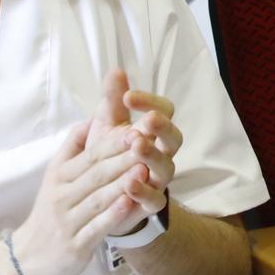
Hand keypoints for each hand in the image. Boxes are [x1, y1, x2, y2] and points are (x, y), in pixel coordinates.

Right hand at [8, 76, 147, 274]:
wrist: (27, 258)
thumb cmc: (49, 212)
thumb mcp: (54, 176)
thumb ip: (72, 148)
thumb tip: (89, 119)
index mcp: (60, 176)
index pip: (90, 156)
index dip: (113, 143)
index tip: (136, 129)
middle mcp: (62, 196)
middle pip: (96, 174)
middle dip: (122, 158)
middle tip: (147, 144)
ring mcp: (68, 221)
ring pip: (98, 199)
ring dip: (121, 184)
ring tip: (144, 170)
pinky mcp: (75, 245)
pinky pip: (95, 227)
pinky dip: (112, 216)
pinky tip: (129, 204)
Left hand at [80, 68, 180, 228]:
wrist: (100, 193)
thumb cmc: (109, 154)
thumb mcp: (107, 124)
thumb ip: (113, 100)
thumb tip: (116, 71)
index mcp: (154, 131)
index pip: (164, 110)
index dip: (150, 101)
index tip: (127, 96)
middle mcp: (162, 153)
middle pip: (174, 138)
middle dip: (162, 127)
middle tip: (148, 119)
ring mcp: (157, 179)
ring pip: (167, 167)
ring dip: (153, 156)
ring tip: (137, 146)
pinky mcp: (149, 203)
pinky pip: (155, 200)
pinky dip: (144, 191)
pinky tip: (129, 182)